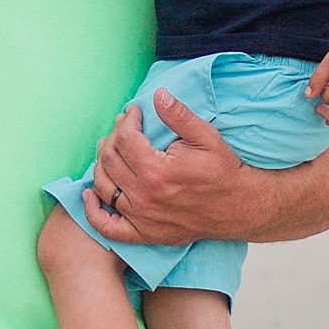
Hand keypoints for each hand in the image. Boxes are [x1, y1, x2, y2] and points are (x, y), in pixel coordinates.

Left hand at [87, 87, 328, 244]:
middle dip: (113, 136)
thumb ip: (179, 116)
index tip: (134, 111)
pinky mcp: (143, 234)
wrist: (240, 208)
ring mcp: (141, 217)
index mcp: (156, 171)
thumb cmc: (224, 171)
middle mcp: (143, 196)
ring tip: (110, 148)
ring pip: (103, 186)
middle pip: (109, 159)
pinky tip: (89, 194)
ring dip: (101, 163)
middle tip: (124, 126)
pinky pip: (107, 227)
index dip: (126, 120)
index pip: (124, 138)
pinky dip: (92, 211)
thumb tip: (157, 95)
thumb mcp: (207, 137)